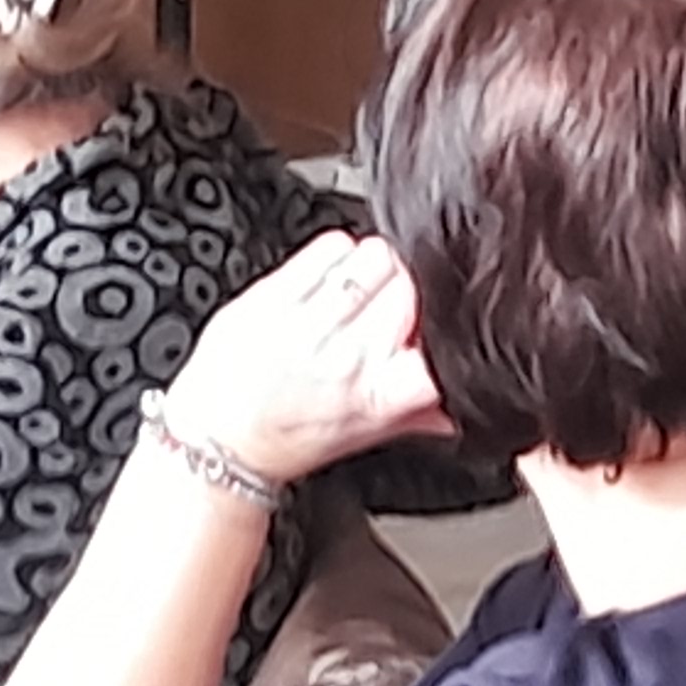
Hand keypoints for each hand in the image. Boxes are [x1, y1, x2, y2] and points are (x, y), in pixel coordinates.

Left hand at [158, 234, 446, 490]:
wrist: (220, 438)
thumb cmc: (288, 440)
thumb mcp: (364, 436)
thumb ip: (420, 414)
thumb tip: (464, 405)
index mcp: (375, 396)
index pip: (439, 342)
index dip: (441, 327)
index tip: (431, 330)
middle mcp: (344, 355)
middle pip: (410, 285)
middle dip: (407, 290)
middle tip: (387, 310)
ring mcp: (307, 322)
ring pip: (373, 258)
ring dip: (372, 269)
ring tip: (355, 294)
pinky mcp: (273, 294)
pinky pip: (330, 246)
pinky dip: (337, 254)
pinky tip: (327, 280)